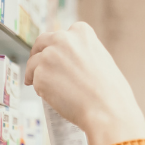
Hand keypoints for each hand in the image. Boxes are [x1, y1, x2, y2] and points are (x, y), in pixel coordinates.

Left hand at [25, 22, 144, 144]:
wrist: (107, 111)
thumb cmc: (111, 93)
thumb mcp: (103, 60)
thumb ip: (85, 54)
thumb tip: (73, 62)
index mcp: (81, 32)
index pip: (62, 35)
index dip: (57, 47)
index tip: (56, 56)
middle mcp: (63, 39)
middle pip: (41, 42)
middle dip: (39, 54)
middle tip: (39, 68)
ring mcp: (49, 56)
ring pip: (33, 63)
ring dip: (35, 73)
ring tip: (44, 88)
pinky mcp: (40, 75)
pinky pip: (33, 80)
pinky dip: (39, 89)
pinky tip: (50, 97)